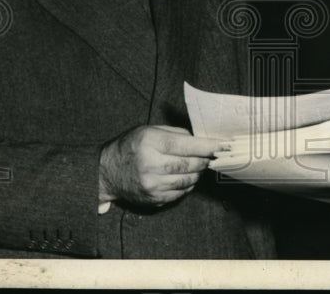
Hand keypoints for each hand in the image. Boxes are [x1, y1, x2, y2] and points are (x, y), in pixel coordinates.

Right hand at [98, 125, 223, 206]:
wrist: (106, 173)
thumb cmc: (130, 147)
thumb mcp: (148, 130)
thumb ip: (175, 133)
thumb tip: (200, 139)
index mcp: (150, 143)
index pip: (186, 145)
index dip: (208, 146)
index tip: (223, 145)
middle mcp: (151, 165)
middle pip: (190, 164)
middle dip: (205, 159)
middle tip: (211, 155)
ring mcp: (152, 185)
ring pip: (188, 180)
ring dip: (197, 172)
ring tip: (196, 165)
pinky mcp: (153, 199)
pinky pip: (180, 193)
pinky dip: (187, 184)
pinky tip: (183, 177)